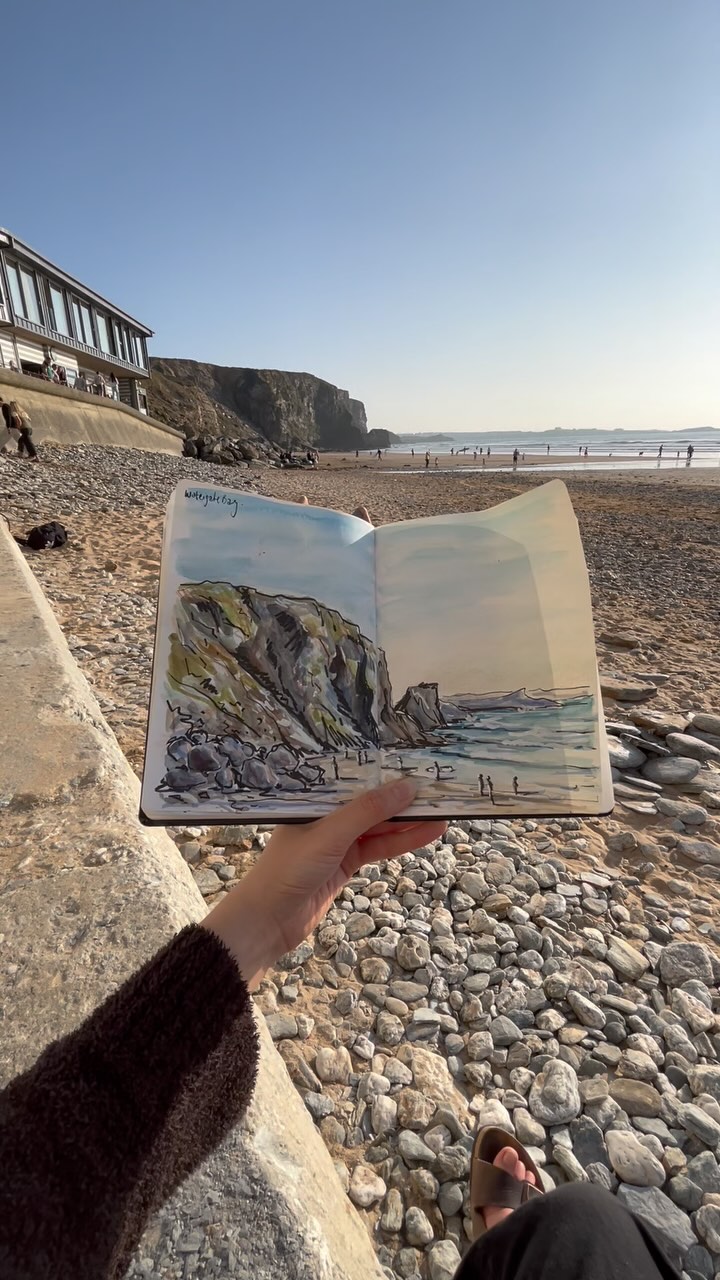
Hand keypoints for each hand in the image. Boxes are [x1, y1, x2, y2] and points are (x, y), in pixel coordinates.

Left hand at [202, 778, 446, 987]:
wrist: (267, 922)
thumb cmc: (288, 871)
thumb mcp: (330, 835)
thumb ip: (368, 811)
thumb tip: (406, 787)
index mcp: (313, 800)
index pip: (354, 780)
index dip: (384, 774)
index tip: (416, 767)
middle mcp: (325, 817)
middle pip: (370, 804)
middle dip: (402, 800)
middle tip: (438, 791)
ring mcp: (336, 842)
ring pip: (378, 828)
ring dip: (408, 823)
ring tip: (442, 814)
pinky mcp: (343, 865)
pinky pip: (377, 849)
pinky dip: (400, 843)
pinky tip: (425, 835)